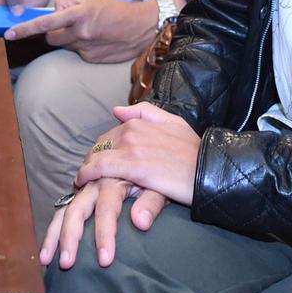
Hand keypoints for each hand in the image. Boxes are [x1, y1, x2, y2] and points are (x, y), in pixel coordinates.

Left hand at [6, 0, 159, 62]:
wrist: (139, 28)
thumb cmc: (113, 10)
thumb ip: (66, 4)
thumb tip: (52, 13)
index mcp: (78, 14)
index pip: (44, 23)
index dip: (24, 28)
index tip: (9, 33)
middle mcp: (80, 33)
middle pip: (50, 37)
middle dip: (52, 32)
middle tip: (67, 24)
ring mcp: (86, 48)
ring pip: (63, 45)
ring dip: (67, 38)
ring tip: (85, 31)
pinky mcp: (90, 59)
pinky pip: (76, 53)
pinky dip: (80, 47)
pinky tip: (95, 40)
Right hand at [40, 177, 169, 268]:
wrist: (170, 151)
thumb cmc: (170, 172)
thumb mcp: (165, 186)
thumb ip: (151, 202)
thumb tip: (140, 223)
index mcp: (118, 175)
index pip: (106, 208)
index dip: (104, 233)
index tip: (105, 259)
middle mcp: (99, 178)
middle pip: (77, 208)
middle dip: (69, 236)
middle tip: (66, 264)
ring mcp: (92, 183)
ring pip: (68, 206)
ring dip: (55, 232)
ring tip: (44, 258)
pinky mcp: (91, 186)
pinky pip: (70, 204)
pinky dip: (59, 221)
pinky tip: (51, 243)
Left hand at [72, 102, 200, 204]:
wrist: (210, 170)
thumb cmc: (195, 151)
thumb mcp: (174, 123)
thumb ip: (145, 113)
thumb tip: (117, 110)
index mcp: (140, 121)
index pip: (110, 134)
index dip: (101, 150)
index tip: (96, 161)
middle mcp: (132, 130)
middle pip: (100, 145)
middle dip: (92, 159)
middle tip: (87, 174)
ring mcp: (132, 148)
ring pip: (97, 156)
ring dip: (86, 168)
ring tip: (81, 180)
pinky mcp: (133, 167)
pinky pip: (101, 168)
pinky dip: (87, 174)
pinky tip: (81, 182)